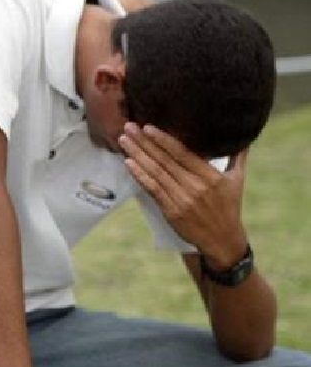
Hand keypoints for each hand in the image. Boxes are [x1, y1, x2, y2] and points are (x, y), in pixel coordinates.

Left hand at [119, 123, 248, 265]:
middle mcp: (195, 187)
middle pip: (165, 160)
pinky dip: (139, 175)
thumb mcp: (237, 180)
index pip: (182, 153)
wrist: (222, 239)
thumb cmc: (229, 206)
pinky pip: (152, 189)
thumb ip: (238, 156)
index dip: (163, 140)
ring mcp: (181, 199)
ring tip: (124, 140)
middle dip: (144, 142)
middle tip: (128, 127)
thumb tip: (243, 135)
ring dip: (137, 155)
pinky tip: (128, 163)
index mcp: (211, 176)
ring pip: (155, 173)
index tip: (148, 127)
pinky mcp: (171, 211)